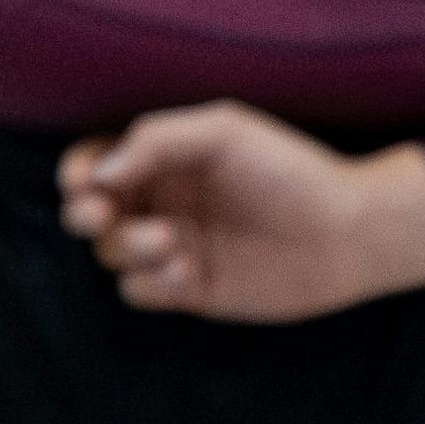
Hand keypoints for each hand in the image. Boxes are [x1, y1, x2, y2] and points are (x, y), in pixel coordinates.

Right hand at [54, 108, 424, 321]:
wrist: (347, 232)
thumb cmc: (289, 170)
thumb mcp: (223, 132)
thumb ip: (155, 140)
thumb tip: (99, 174)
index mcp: (164, 160)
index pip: (95, 163)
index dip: (77, 173)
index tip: (85, 183)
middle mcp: (162, 202)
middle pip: (90, 213)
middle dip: (85, 215)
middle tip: (102, 215)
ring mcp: (174, 248)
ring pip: (113, 253)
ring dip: (130, 247)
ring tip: (171, 241)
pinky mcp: (190, 291)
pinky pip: (141, 291)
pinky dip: (152, 283)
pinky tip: (188, 271)